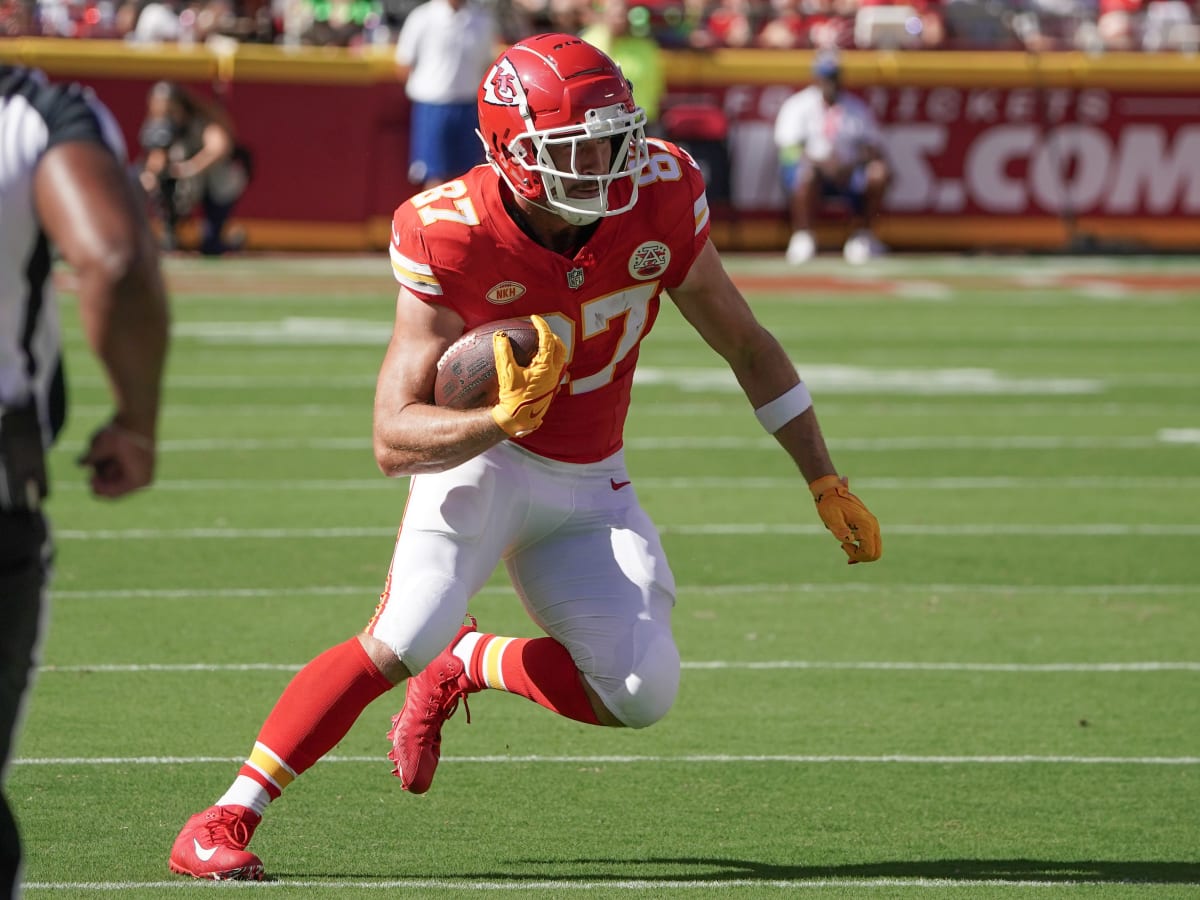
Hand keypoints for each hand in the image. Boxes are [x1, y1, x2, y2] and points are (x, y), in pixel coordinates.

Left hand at [77, 420, 155, 498]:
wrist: (139, 412)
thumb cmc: (122, 431)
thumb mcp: (101, 446)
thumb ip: (90, 458)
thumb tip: (79, 464)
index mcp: (138, 480)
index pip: (112, 494)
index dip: (97, 487)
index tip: (88, 476)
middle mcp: (143, 478)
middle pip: (114, 486)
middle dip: (101, 475)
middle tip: (95, 460)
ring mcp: (143, 469)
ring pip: (116, 476)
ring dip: (105, 466)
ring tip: (102, 449)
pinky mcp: (140, 461)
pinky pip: (121, 467)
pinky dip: (111, 461)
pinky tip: (108, 448)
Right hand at [490, 314, 565, 437]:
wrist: (517, 420)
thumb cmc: (513, 398)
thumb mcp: (507, 373)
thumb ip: (503, 352)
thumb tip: (500, 335)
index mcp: (546, 367)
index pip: (548, 340)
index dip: (542, 326)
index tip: (534, 318)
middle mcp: (554, 373)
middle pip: (560, 348)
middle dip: (552, 336)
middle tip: (540, 330)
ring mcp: (554, 382)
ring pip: (560, 359)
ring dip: (553, 348)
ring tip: (539, 344)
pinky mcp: (550, 389)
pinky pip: (555, 369)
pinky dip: (549, 360)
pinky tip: (537, 362)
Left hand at [809, 474, 880, 563]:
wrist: (831, 492)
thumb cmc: (829, 505)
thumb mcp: (831, 517)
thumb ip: (839, 529)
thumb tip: (848, 540)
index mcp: (866, 525)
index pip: (870, 552)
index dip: (856, 555)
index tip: (843, 544)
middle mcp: (873, 526)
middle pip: (876, 553)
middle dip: (860, 556)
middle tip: (844, 546)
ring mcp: (873, 526)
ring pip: (875, 550)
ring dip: (861, 553)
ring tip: (845, 545)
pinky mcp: (869, 526)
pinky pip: (871, 544)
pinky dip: (862, 550)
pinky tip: (848, 547)